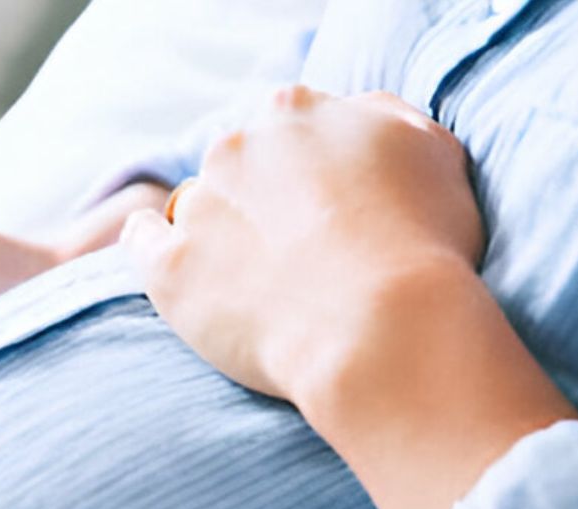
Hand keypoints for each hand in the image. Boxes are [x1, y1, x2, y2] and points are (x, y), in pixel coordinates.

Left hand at [121, 87, 575, 508]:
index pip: (290, 128)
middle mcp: (238, 146)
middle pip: (240, 164)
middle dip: (262, 201)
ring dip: (220, 234)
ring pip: (197, 206)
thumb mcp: (435, 154)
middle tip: (300, 255)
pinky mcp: (170, 268)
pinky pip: (141, 241)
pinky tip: (176, 264)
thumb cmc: (424, 245)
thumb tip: (359, 120)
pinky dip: (151, 246)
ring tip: (260, 284)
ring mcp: (198, 206)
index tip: (328, 210)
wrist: (381, 329)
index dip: (310, 172)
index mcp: (297, 111)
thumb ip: (387, 123)